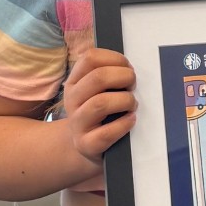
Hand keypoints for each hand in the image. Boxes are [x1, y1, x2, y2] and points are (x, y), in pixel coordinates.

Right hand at [61, 48, 137, 173]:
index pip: (90, 58)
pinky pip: (106, 133)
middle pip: (98, 78)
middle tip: (133, 86)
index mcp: (74, 81)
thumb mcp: (96, 91)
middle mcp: (72, 100)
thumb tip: (131, 68)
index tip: (127, 67)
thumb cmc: (98, 113)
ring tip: (132, 105)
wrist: (84, 147)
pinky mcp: (86, 144)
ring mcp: (77, 123)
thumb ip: (108, 76)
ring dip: (125, 101)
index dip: (115, 58)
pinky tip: (131, 120)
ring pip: (100, 103)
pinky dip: (124, 124)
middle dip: (124, 77)